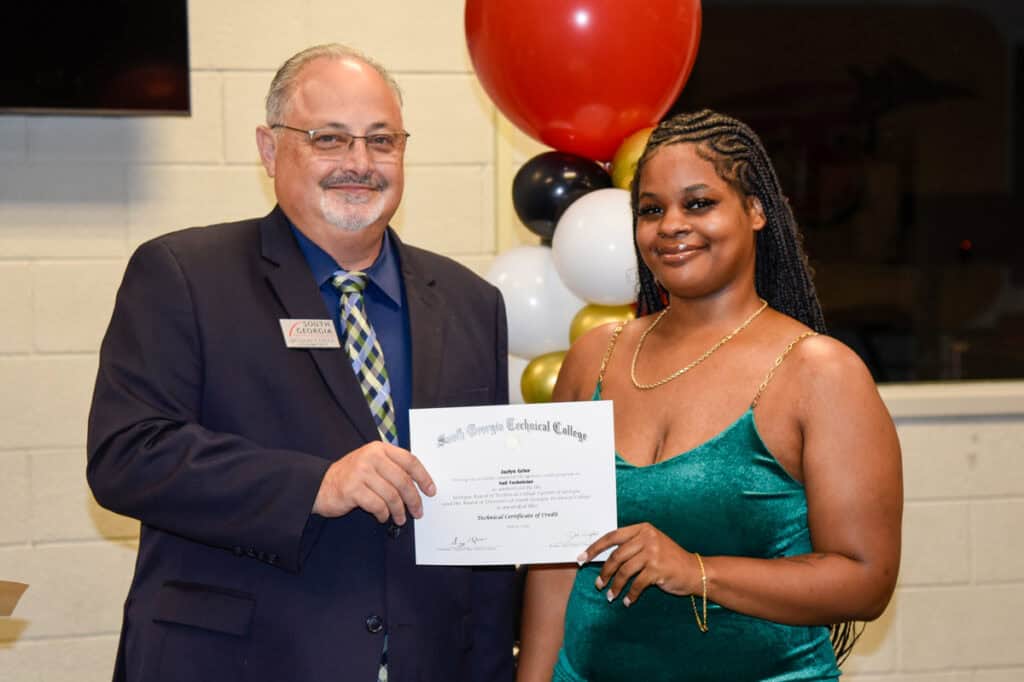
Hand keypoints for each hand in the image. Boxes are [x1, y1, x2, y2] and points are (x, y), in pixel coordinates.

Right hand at [312, 441, 435, 523]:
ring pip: (392, 495)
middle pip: (403, 480)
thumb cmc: (351, 476)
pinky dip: (383, 514)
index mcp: (379, 449)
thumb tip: (419, 484)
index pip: (409, 460)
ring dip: (399, 511)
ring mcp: (361, 472)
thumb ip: (393, 468)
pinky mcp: (352, 489)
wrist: (320, 485)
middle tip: (418, 512)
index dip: (423, 477)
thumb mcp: (372, 464)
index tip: (431, 491)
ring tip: (400, 518)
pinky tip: (383, 517)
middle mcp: (371, 457)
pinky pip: (377, 505)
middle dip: (414, 499)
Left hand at [578, 523, 699, 606]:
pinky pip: (637, 584)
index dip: (594, 548)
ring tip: (611, 596)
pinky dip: (630, 595)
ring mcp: (653, 553)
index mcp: (642, 529)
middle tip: (598, 585)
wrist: (695, 571)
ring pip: (624, 571)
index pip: (612, 536)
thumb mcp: (651, 545)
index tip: (581, 558)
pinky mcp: (658, 569)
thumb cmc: (669, 560)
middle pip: (616, 556)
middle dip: (604, 572)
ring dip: (616, 586)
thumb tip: (603, 560)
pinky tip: (628, 601)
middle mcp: (647, 538)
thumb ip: (631, 547)